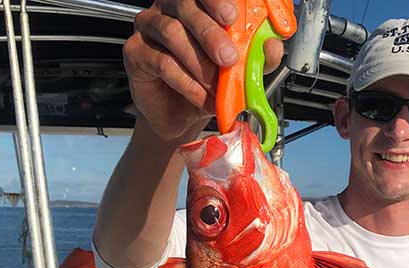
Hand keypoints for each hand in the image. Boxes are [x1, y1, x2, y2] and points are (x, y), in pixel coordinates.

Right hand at [124, 0, 284, 140]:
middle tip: (229, 58)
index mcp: (196, 2)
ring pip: (172, 33)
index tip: (233, 15)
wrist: (181, 116)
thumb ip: (257, 55)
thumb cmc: (208, 83)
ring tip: (217, 86)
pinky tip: (202, 97)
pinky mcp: (135, 52)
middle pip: (186, 5)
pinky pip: (162, 62)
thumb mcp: (240, 69)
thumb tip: (273, 45)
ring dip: (200, 63)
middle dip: (211, 32)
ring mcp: (148, 26)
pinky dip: (187, 83)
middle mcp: (169, 7)